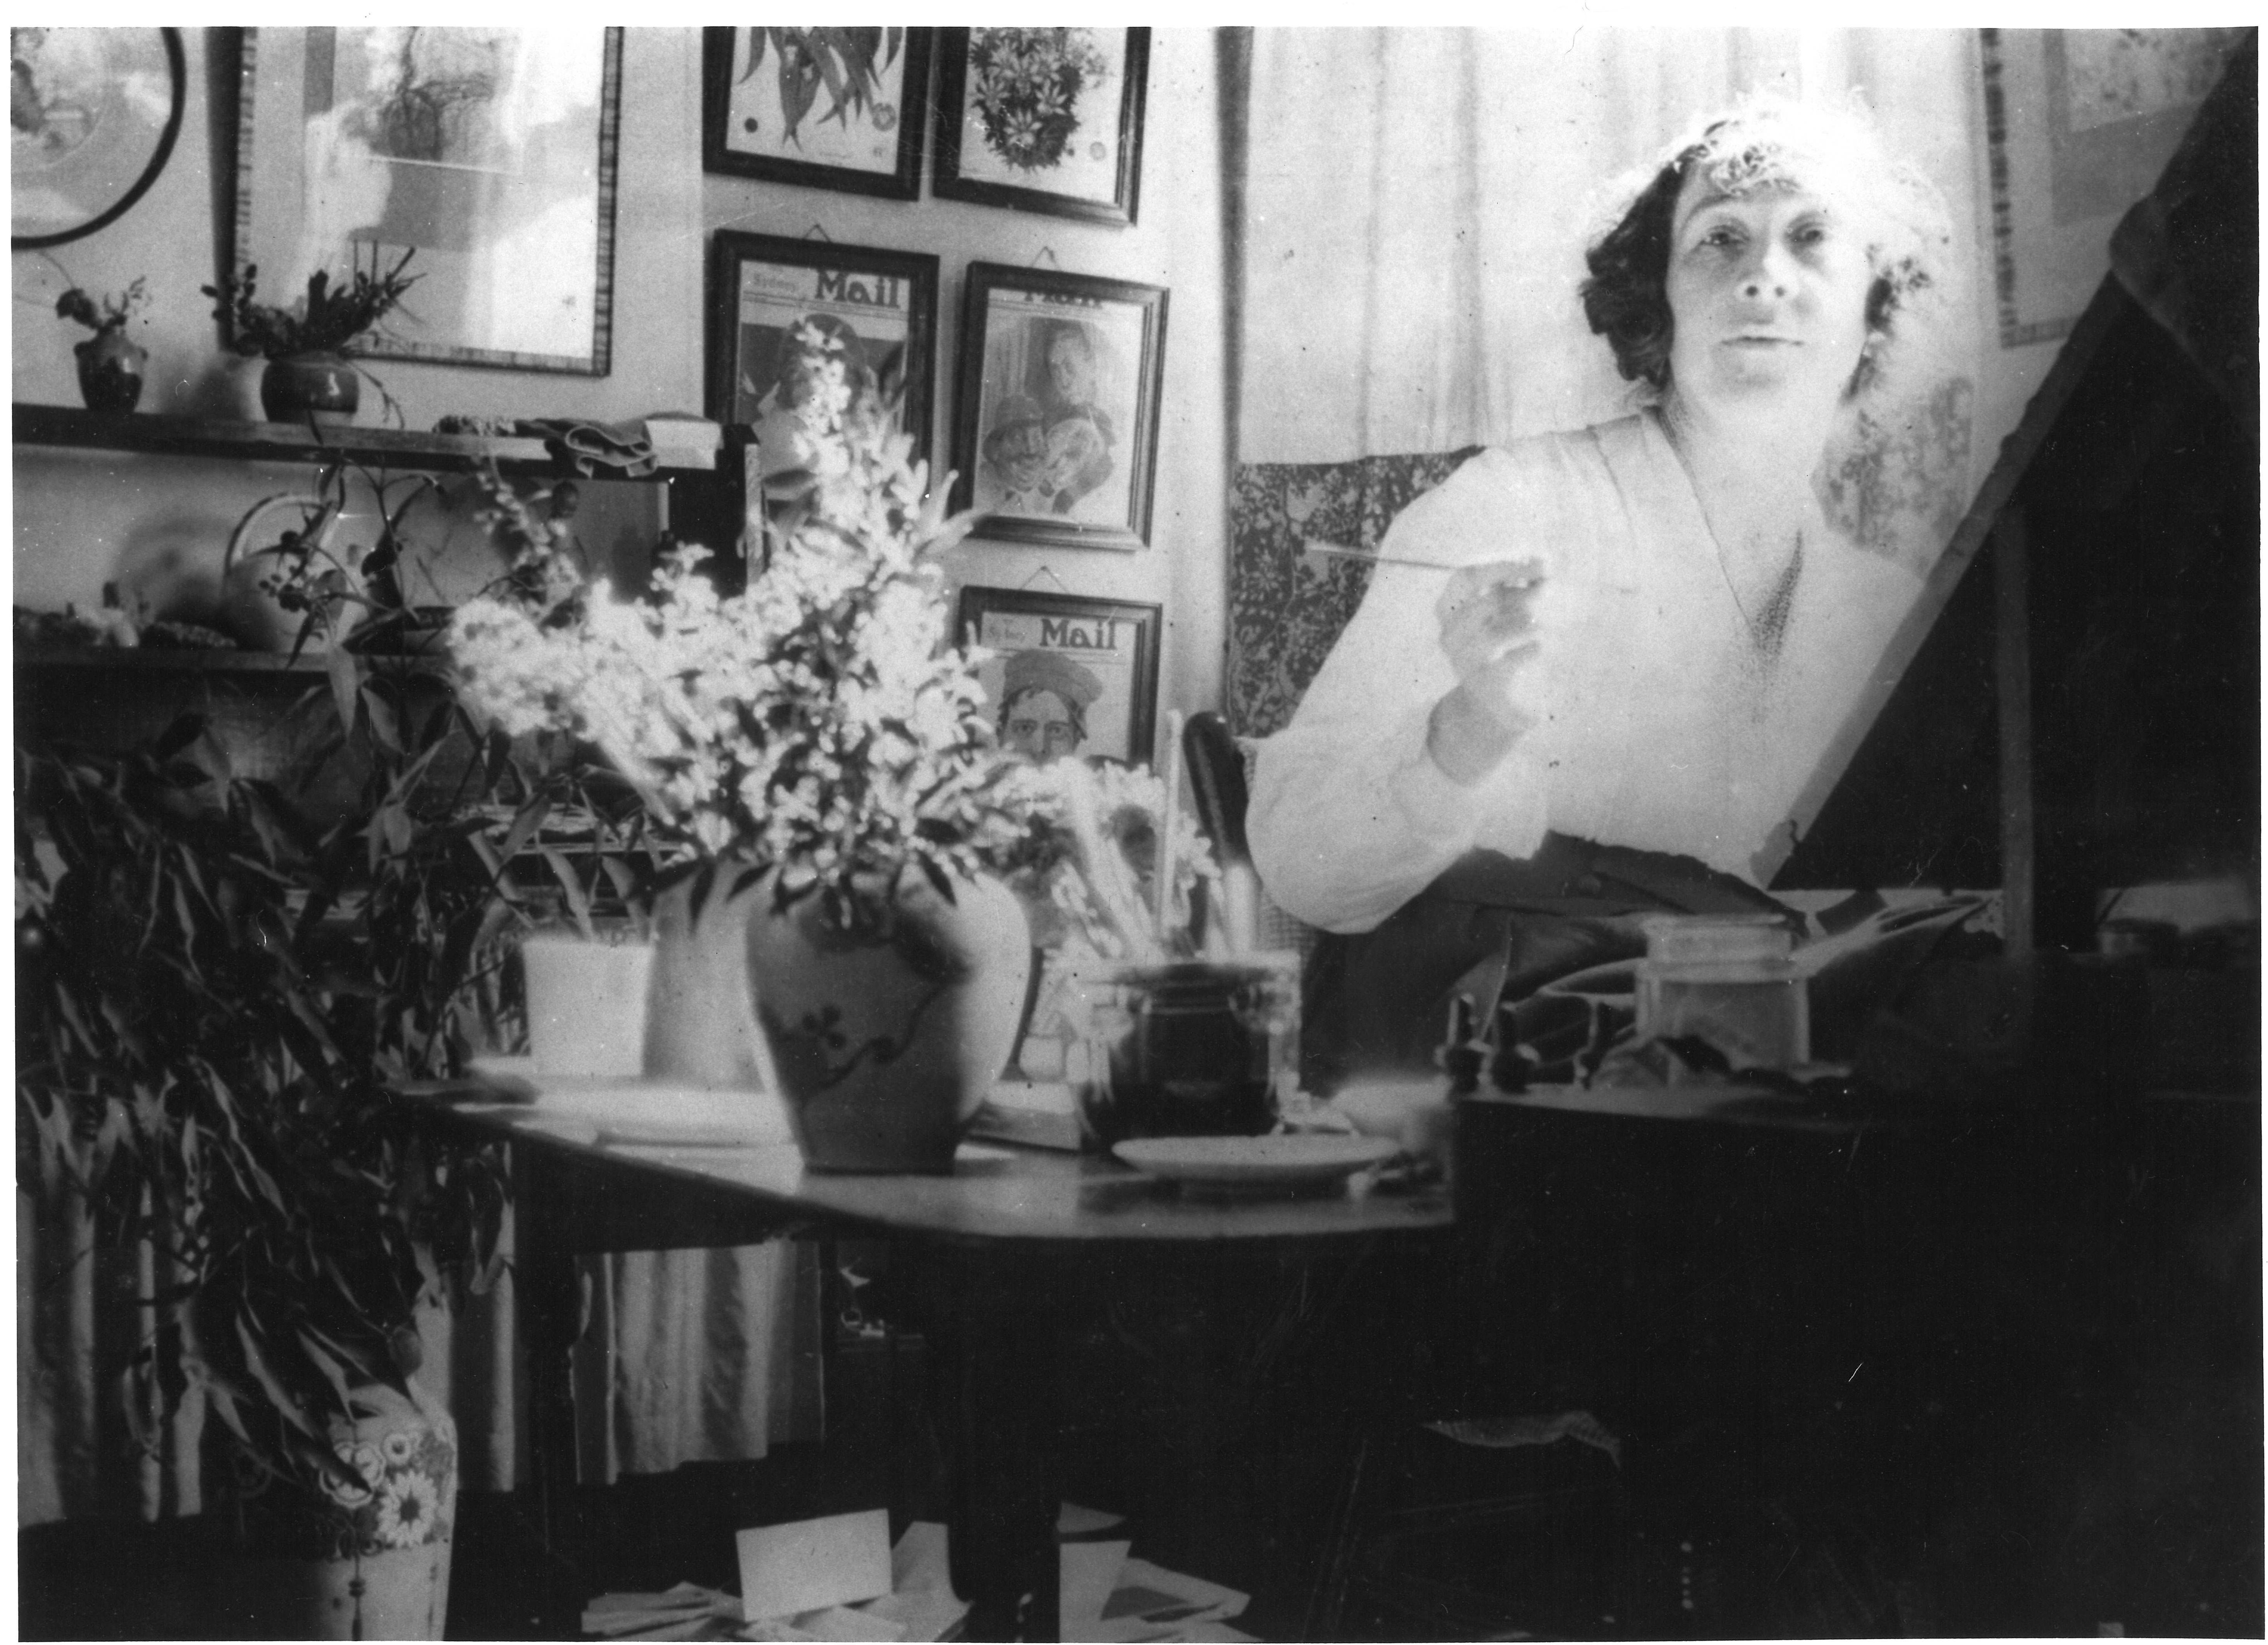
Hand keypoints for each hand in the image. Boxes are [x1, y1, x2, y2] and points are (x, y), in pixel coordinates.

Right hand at [1427, 559, 1543, 783]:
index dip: (1500, 567)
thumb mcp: (1506, 613)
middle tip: (1547, 591)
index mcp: (1450, 612)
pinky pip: (1508, 663)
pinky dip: (1529, 651)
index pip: (1465, 578)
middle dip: (1521, 595)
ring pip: (1493, 634)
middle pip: (1484, 604)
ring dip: (1524, 624)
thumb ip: (1518, 588)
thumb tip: (1542, 560)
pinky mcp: (1484, 685)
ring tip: (1540, 625)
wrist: (1495, 705)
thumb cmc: (1502, 650)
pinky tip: (1538, 649)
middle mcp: (1450, 636)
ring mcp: (1464, 662)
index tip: (1535, 563)